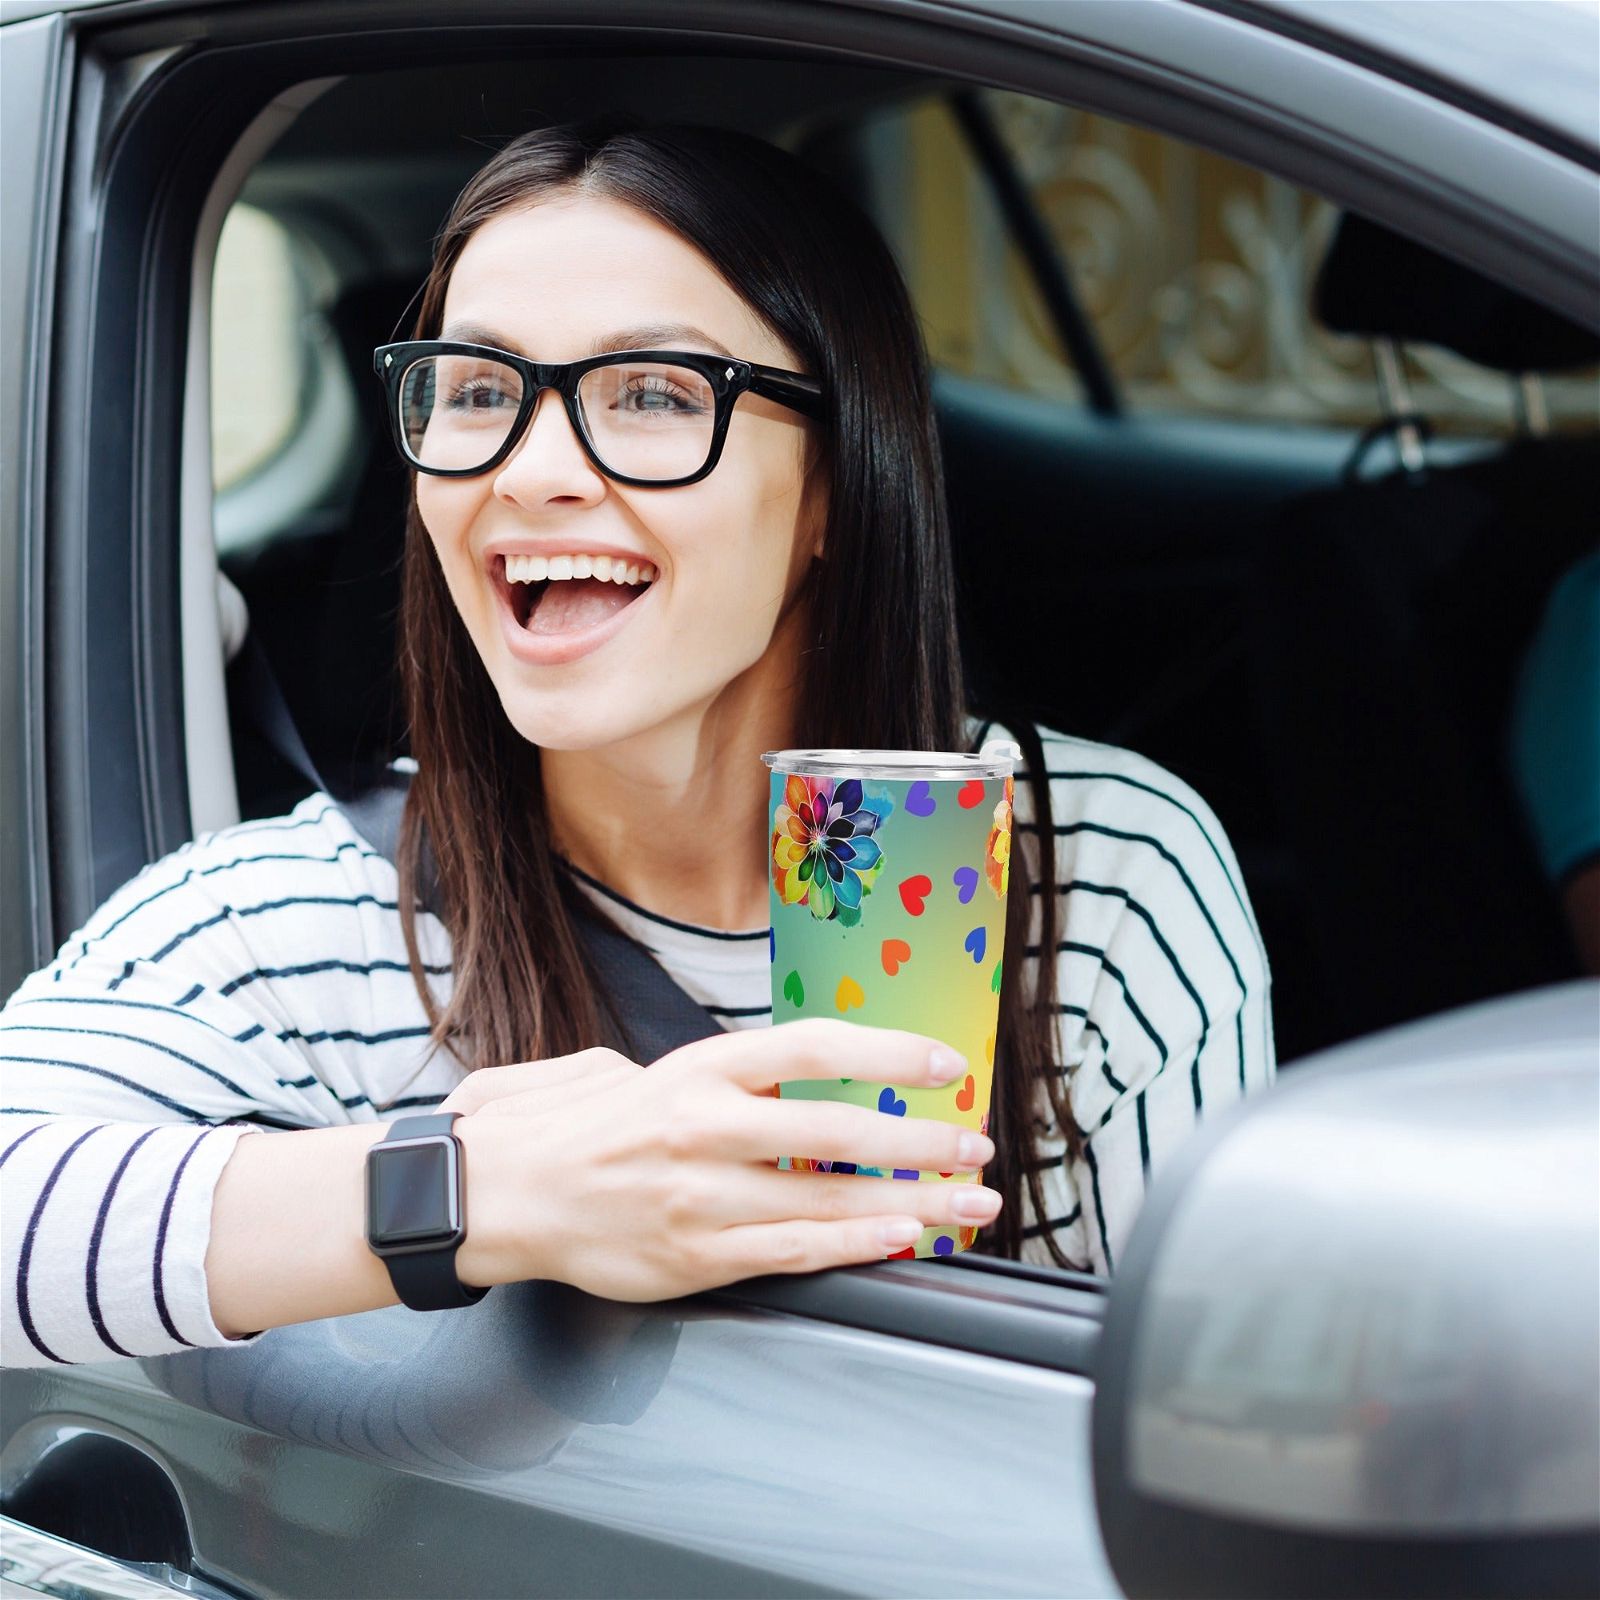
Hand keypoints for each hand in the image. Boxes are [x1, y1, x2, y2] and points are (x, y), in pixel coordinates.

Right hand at [446, 1018, 998, 1301]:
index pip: (814, 1049)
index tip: (947, 1063)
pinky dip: (854, 1245)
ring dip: (913, 1202)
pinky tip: (900, 1237)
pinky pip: (791, 1251)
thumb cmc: (569, 1127)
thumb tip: (774, 1085)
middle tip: (979, 1145)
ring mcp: (702, 1199)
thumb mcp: (632, 1068)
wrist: (497, 1195)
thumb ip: (707, 1079)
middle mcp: (707, 1128)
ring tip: (970, 1204)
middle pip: (840, 1131)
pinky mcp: (694, 1257)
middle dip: (923, 1141)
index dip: (889, 1052)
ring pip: (829, 1202)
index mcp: (697, 1071)